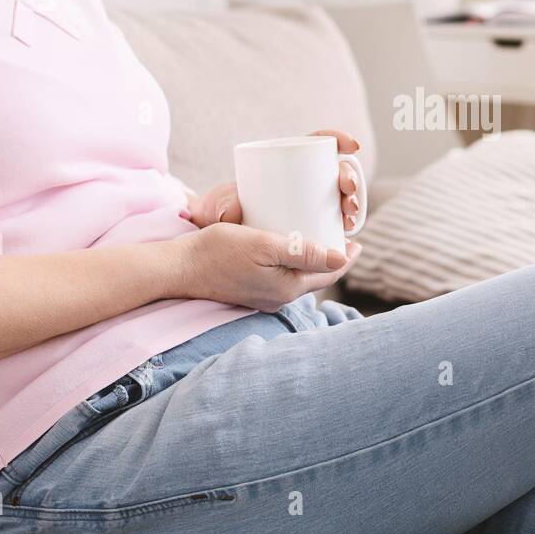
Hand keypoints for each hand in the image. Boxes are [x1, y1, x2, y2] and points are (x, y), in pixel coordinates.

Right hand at [169, 221, 361, 311]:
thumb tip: (341, 258)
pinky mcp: (250, 292)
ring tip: (318, 239)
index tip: (357, 240)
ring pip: (298, 278)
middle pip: (316, 278)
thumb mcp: (264, 244)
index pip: (329, 274)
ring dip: (311, 262)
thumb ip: (302, 252)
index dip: (346, 256)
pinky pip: (282, 278)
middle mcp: (279, 298)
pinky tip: (288, 249)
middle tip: (339, 235)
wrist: (178, 269)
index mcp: (288, 288)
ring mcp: (264, 298)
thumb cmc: (218, 251)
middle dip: (331, 259)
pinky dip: (292, 264)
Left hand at [181, 128, 362, 230]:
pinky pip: (337, 223)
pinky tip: (351, 229)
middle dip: (350, 177)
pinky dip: (348, 224)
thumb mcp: (218, 205)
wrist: (219, 241)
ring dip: (353, 201)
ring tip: (349, 212)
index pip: (318, 143)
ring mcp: (312, 204)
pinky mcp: (314, 227)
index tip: (351, 145)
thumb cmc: (221, 213)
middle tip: (347, 190)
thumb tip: (235, 212)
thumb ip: (221, 205)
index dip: (339, 139)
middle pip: (336, 172)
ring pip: (341, 198)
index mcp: (287, 164)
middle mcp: (305, 182)